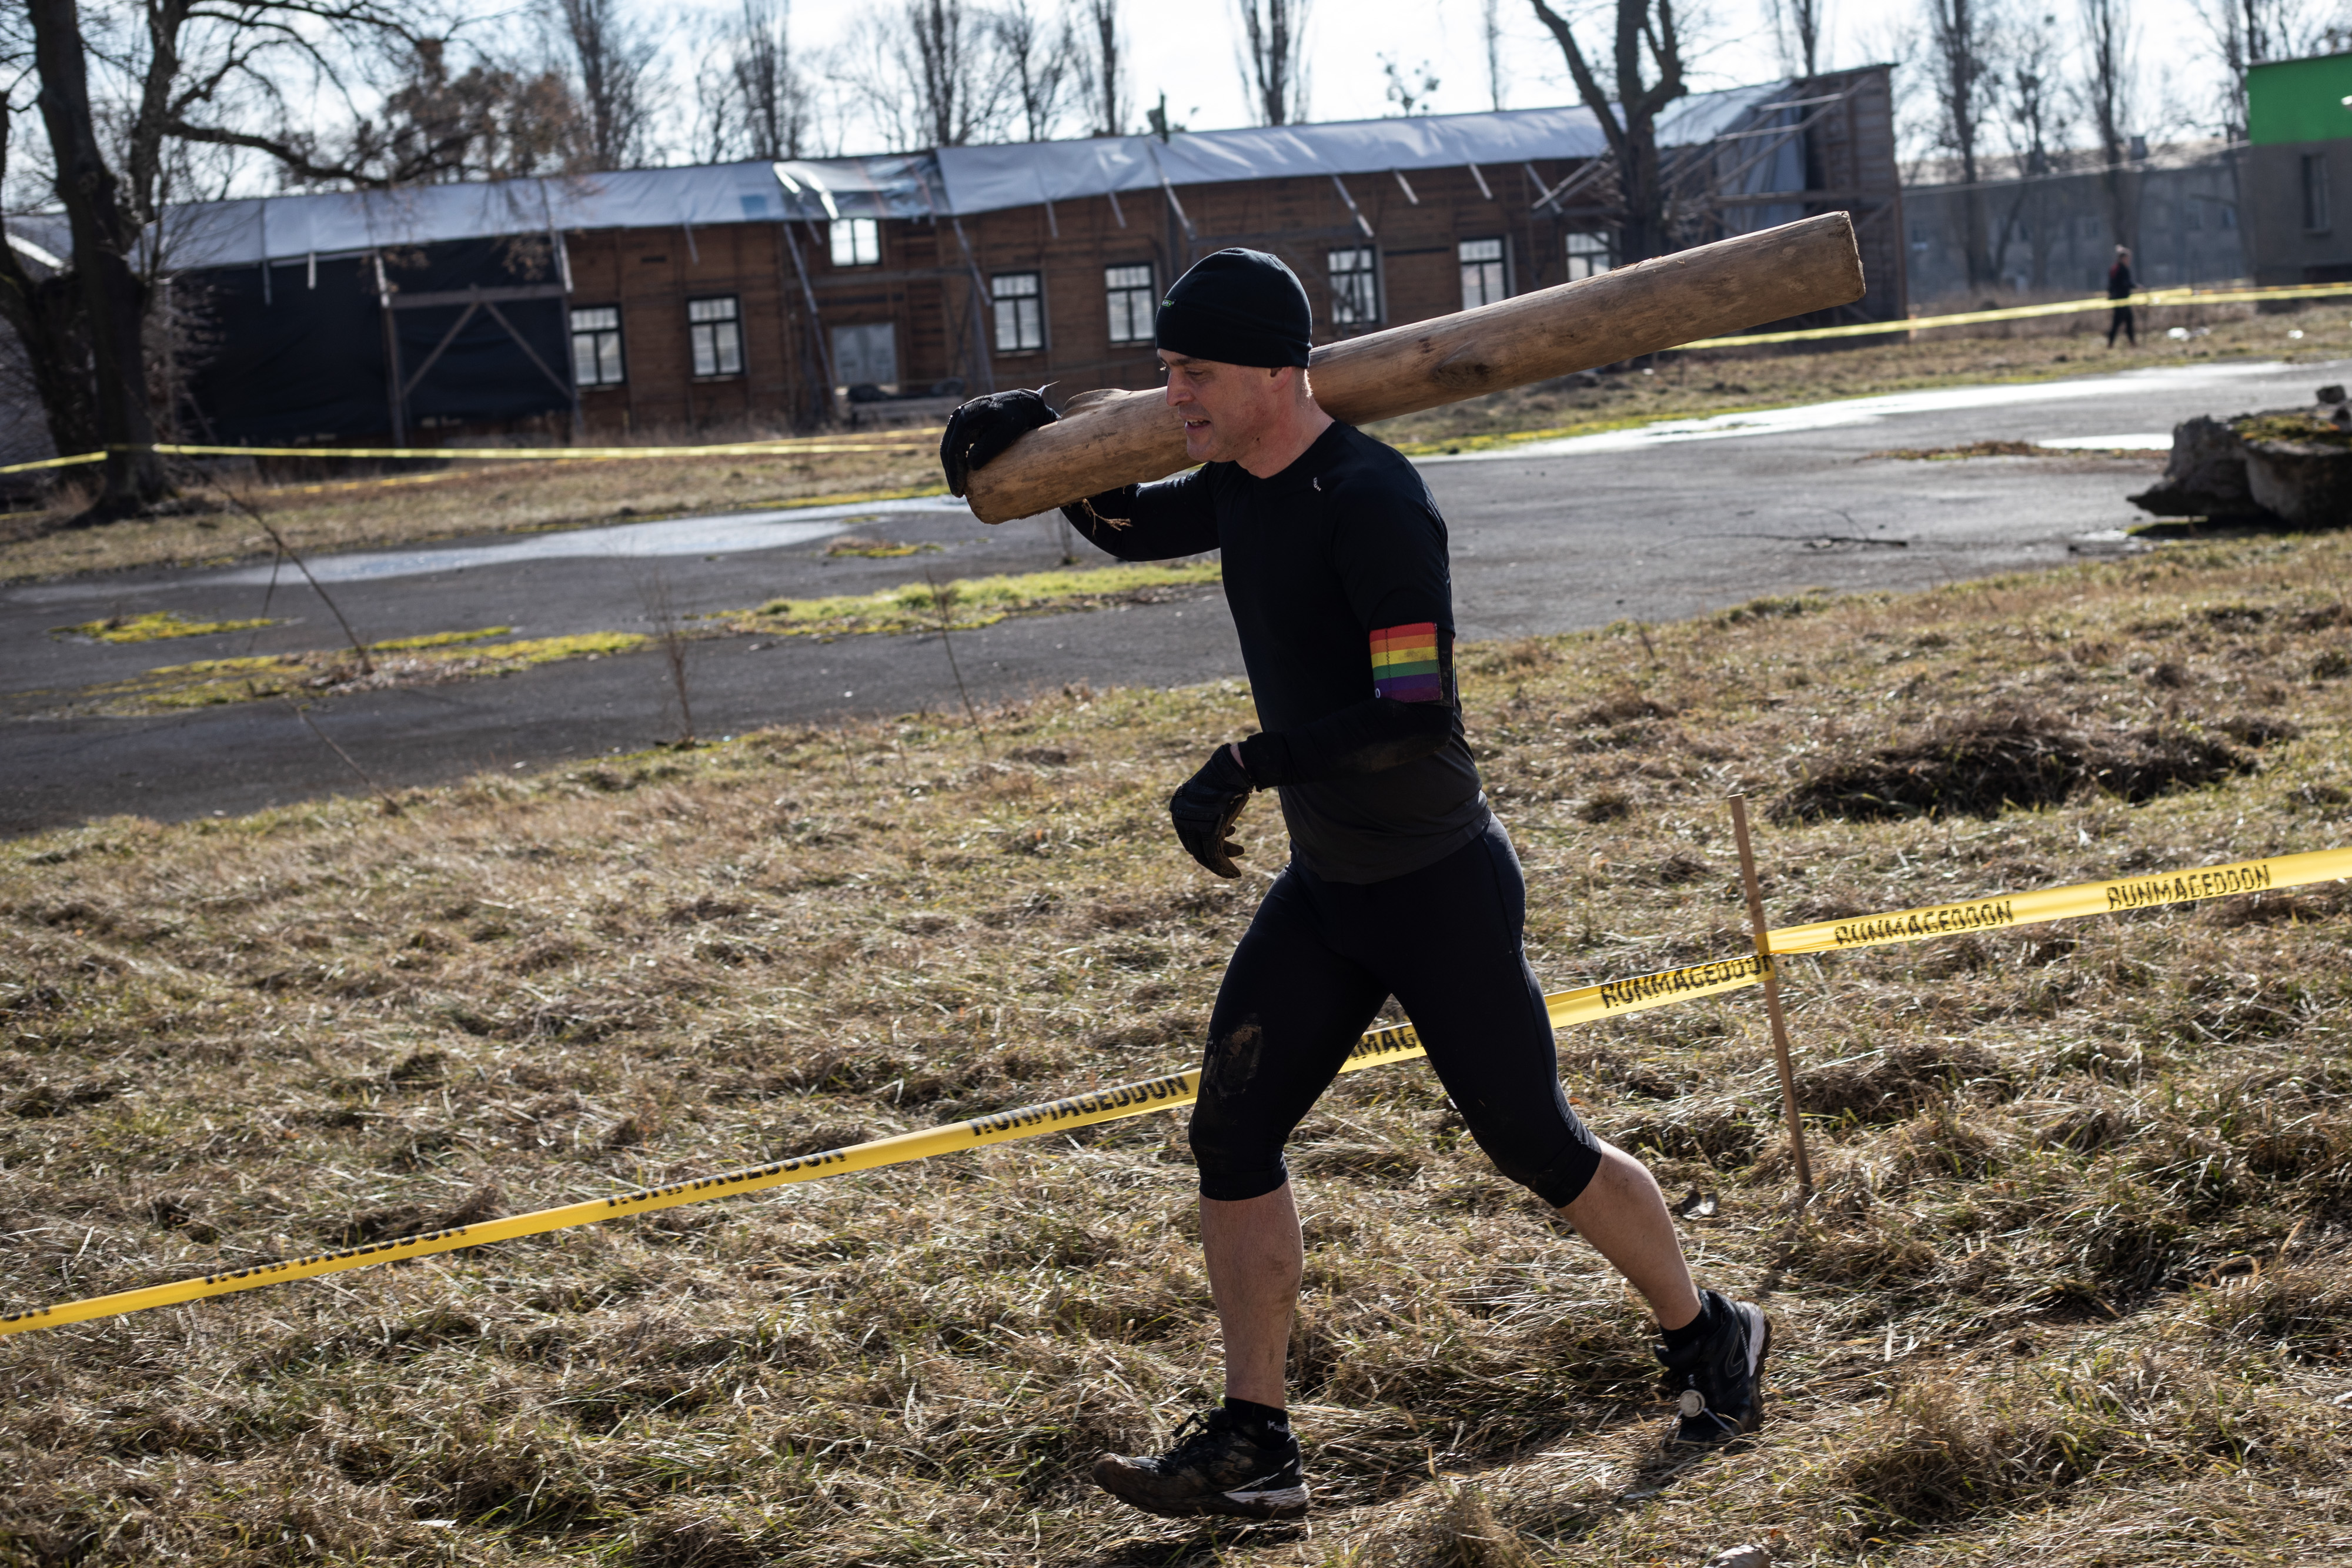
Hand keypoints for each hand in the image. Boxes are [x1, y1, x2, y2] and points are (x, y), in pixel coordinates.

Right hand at [938, 388, 1056, 496]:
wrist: (1021, 404)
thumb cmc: (1015, 418)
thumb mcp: (1005, 432)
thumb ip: (987, 447)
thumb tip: (970, 466)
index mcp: (964, 418)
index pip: (952, 449)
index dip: (955, 471)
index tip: (960, 490)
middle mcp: (958, 416)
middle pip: (947, 450)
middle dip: (952, 473)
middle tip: (958, 493)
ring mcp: (959, 420)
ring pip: (949, 448)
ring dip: (953, 468)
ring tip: (960, 487)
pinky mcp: (964, 425)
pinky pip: (956, 444)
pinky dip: (957, 460)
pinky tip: (964, 474)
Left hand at [1169, 744, 1254, 877]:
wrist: (1232, 770)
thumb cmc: (1226, 781)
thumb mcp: (1211, 799)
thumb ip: (1205, 815)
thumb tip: (1212, 831)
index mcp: (1177, 809)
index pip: (1188, 838)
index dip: (1205, 845)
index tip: (1224, 845)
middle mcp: (1180, 818)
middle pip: (1196, 847)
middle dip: (1216, 855)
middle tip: (1235, 853)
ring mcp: (1192, 824)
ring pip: (1205, 855)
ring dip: (1222, 864)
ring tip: (1240, 852)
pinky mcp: (1207, 830)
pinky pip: (1214, 856)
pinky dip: (1225, 867)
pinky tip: (1235, 871)